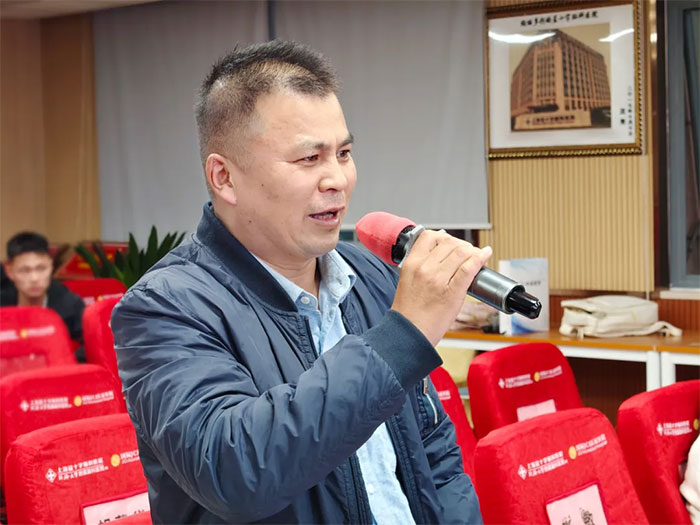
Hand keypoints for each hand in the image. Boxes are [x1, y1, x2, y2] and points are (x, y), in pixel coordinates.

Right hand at [391, 230, 491, 345]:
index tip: (451, 244)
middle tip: (467, 253)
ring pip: (461, 252)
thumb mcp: (407, 281)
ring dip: (472, 252)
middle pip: (449, 242)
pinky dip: (480, 259)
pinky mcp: (452, 291)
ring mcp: (438, 279)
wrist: (409, 333)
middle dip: (462, 245)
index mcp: (411, 264)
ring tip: (476, 258)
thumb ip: (421, 267)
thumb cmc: (409, 312)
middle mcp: (424, 268)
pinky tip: (485, 256)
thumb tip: (442, 256)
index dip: (444, 237)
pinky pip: (469, 268)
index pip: (429, 236)